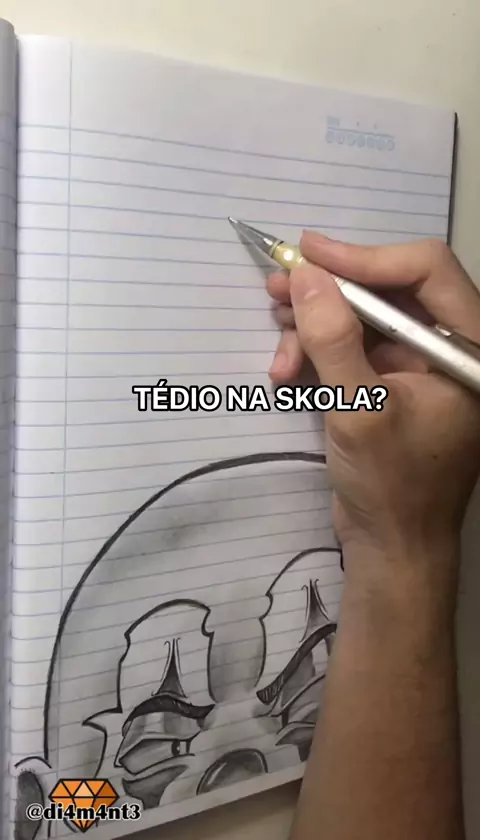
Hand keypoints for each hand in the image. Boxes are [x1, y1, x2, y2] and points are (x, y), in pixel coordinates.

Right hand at [267, 233, 479, 590]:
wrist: (393, 548)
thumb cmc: (391, 485)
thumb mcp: (359, 409)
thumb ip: (333, 339)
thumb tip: (306, 276)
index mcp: (470, 350)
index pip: (426, 271)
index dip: (366, 258)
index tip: (310, 254)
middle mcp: (450, 350)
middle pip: (391, 291)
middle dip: (331, 292)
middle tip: (276, 286)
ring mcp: (420, 368)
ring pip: (366, 320)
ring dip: (316, 325)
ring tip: (275, 335)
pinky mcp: (393, 386)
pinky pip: (356, 350)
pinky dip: (320, 354)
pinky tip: (287, 369)